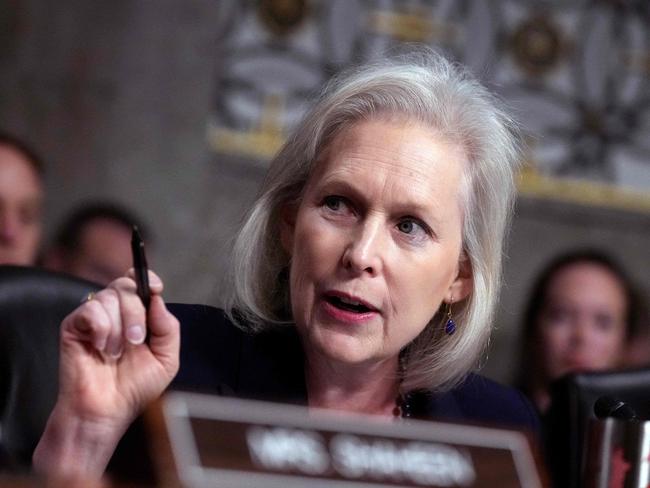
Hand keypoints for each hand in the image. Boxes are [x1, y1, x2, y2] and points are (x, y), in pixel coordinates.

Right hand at [33, 270, 179, 477]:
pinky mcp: (74, 326)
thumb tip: (158, 299)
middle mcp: (115, 313)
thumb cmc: (134, 389)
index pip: (139, 281)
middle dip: (136, 314)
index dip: (147, 280)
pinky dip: (101, 329)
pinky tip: (99, 348)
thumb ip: (168, 327)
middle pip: (126, 287)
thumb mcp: (166, 359)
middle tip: (136, 341)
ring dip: (119, 328)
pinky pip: (91, 310)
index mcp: (138, 316)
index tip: (155, 289)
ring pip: (110, 297)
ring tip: (115, 353)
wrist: (107, 411)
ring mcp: (94, 318)